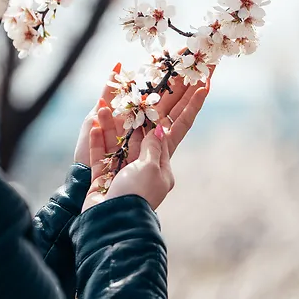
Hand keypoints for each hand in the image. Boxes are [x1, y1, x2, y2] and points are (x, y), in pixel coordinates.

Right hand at [76, 63, 211, 210]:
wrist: (111, 224)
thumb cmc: (137, 196)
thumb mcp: (150, 169)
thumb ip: (153, 146)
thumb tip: (159, 127)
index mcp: (161, 163)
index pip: (179, 127)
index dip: (192, 105)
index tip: (205, 84)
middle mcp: (143, 162)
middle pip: (149, 125)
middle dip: (155, 102)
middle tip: (163, 75)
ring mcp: (121, 168)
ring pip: (119, 135)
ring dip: (112, 118)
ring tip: (108, 99)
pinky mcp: (102, 175)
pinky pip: (99, 150)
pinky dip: (96, 137)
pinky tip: (93, 121)